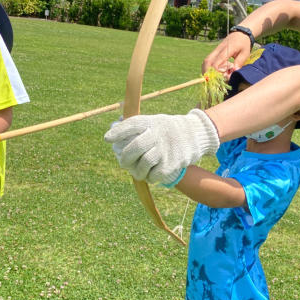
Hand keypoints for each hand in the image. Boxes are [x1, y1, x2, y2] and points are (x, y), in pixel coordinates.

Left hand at [104, 109, 218, 184]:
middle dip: (124, 157)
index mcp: (151, 122)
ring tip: (135, 171)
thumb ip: (131, 128)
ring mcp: (165, 150)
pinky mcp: (171, 164)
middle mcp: (158, 134)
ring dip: (135, 170)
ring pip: (143, 164)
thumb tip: (109, 137)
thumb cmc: (164, 131)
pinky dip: (148, 177)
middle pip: (135, 147)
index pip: (132, 125)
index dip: (118, 132)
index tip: (107, 139)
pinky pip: (153, 175)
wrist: (192, 135)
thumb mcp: (151, 122)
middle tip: (123, 162)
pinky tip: (148, 173)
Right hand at [201, 30, 253, 77]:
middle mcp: (218, 50)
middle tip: (215, 80)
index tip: (223, 77)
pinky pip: (208, 61)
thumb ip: (239, 63)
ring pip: (206, 61)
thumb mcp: (245, 53)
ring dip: (208, 70)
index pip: (217, 61)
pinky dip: (209, 68)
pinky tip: (217, 71)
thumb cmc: (244, 44)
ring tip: (216, 76)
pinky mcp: (214, 52)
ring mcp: (215, 51)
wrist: (240, 33)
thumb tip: (234, 72)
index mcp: (227, 49)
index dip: (217, 71)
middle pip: (207, 62)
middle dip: (208, 73)